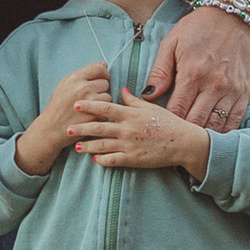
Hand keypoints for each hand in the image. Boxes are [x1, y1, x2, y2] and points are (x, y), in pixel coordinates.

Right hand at [14, 60, 109, 176]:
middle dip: (100, 89)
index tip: (101, 79)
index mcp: (76, 78)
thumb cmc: (58, 106)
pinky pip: (106, 111)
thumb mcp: (65, 84)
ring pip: (108, 97)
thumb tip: (104, 64)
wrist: (51, 128)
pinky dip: (101, 113)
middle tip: (90, 97)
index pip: (99, 68)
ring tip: (90, 107)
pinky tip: (91, 115)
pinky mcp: (95, 116)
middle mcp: (83, 88)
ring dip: (102, 102)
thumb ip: (84, 74)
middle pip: (105, 82)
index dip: (103, 73)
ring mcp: (90, 103)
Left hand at [70, 83, 210, 178]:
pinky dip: (103, 160)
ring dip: (88, 146)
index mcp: (131, 115)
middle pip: (99, 128)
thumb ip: (133, 100)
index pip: (105, 109)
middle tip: (67, 128)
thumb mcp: (150, 108)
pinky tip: (95, 160)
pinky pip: (114, 160)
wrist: (182, 142)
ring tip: (76, 146)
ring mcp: (129, 145)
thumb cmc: (167, 123)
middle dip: (81, 128)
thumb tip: (121, 89)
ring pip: (103, 146)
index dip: (89, 106)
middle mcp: (127, 130)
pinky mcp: (133, 159)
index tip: (76, 104)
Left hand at [146, 4, 249, 132]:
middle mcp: (213, 85)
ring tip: (190, 142)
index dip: (166, 124)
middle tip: (172, 140)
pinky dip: (223, 132)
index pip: (176, 111)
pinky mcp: (244, 92)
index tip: (158, 130)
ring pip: (215, 126)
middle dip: (182, 134)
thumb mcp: (171, 43)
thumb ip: (160, 71)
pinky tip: (212, 137)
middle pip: (195, 123)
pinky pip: (234, 121)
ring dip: (201, 137)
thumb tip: (148, 95)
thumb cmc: (198, 29)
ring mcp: (231, 90)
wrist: (231, 17)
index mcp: (192, 74)